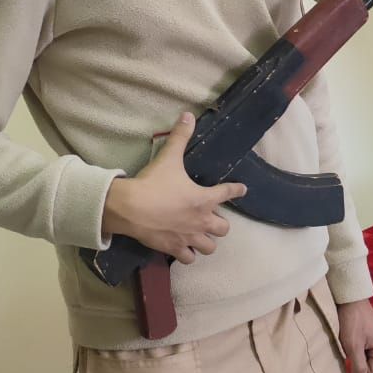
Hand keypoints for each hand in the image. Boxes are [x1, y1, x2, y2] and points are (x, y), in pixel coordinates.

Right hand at [101, 113, 246, 263]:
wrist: (129, 208)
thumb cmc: (153, 183)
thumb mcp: (169, 157)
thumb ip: (180, 137)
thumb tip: (188, 115)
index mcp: (204, 198)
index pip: (228, 193)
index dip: (237, 191)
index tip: (242, 190)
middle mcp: (201, 220)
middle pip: (223, 229)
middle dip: (220, 224)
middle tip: (211, 218)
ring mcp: (188, 237)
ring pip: (209, 247)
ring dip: (207, 242)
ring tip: (200, 235)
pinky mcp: (173, 248)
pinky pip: (188, 258)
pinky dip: (188, 254)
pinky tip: (183, 249)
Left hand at [338, 299, 372, 372]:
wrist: (350, 297)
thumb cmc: (352, 321)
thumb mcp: (353, 346)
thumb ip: (358, 367)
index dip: (359, 368)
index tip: (352, 354)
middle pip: (368, 365)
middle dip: (356, 359)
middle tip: (349, 345)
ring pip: (363, 356)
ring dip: (353, 351)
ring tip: (348, 338)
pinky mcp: (368, 333)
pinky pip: (361, 347)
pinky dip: (353, 344)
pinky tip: (348, 334)